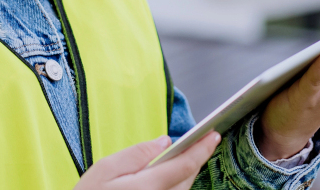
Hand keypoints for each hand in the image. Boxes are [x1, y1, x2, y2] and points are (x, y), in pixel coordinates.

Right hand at [73, 132, 219, 189]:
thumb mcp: (105, 169)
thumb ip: (136, 153)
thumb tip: (163, 142)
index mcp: (148, 186)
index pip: (186, 165)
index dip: (203, 148)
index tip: (214, 135)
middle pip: (187, 178)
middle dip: (194, 159)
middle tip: (199, 142)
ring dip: (184, 174)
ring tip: (182, 159)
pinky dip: (175, 185)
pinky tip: (165, 178)